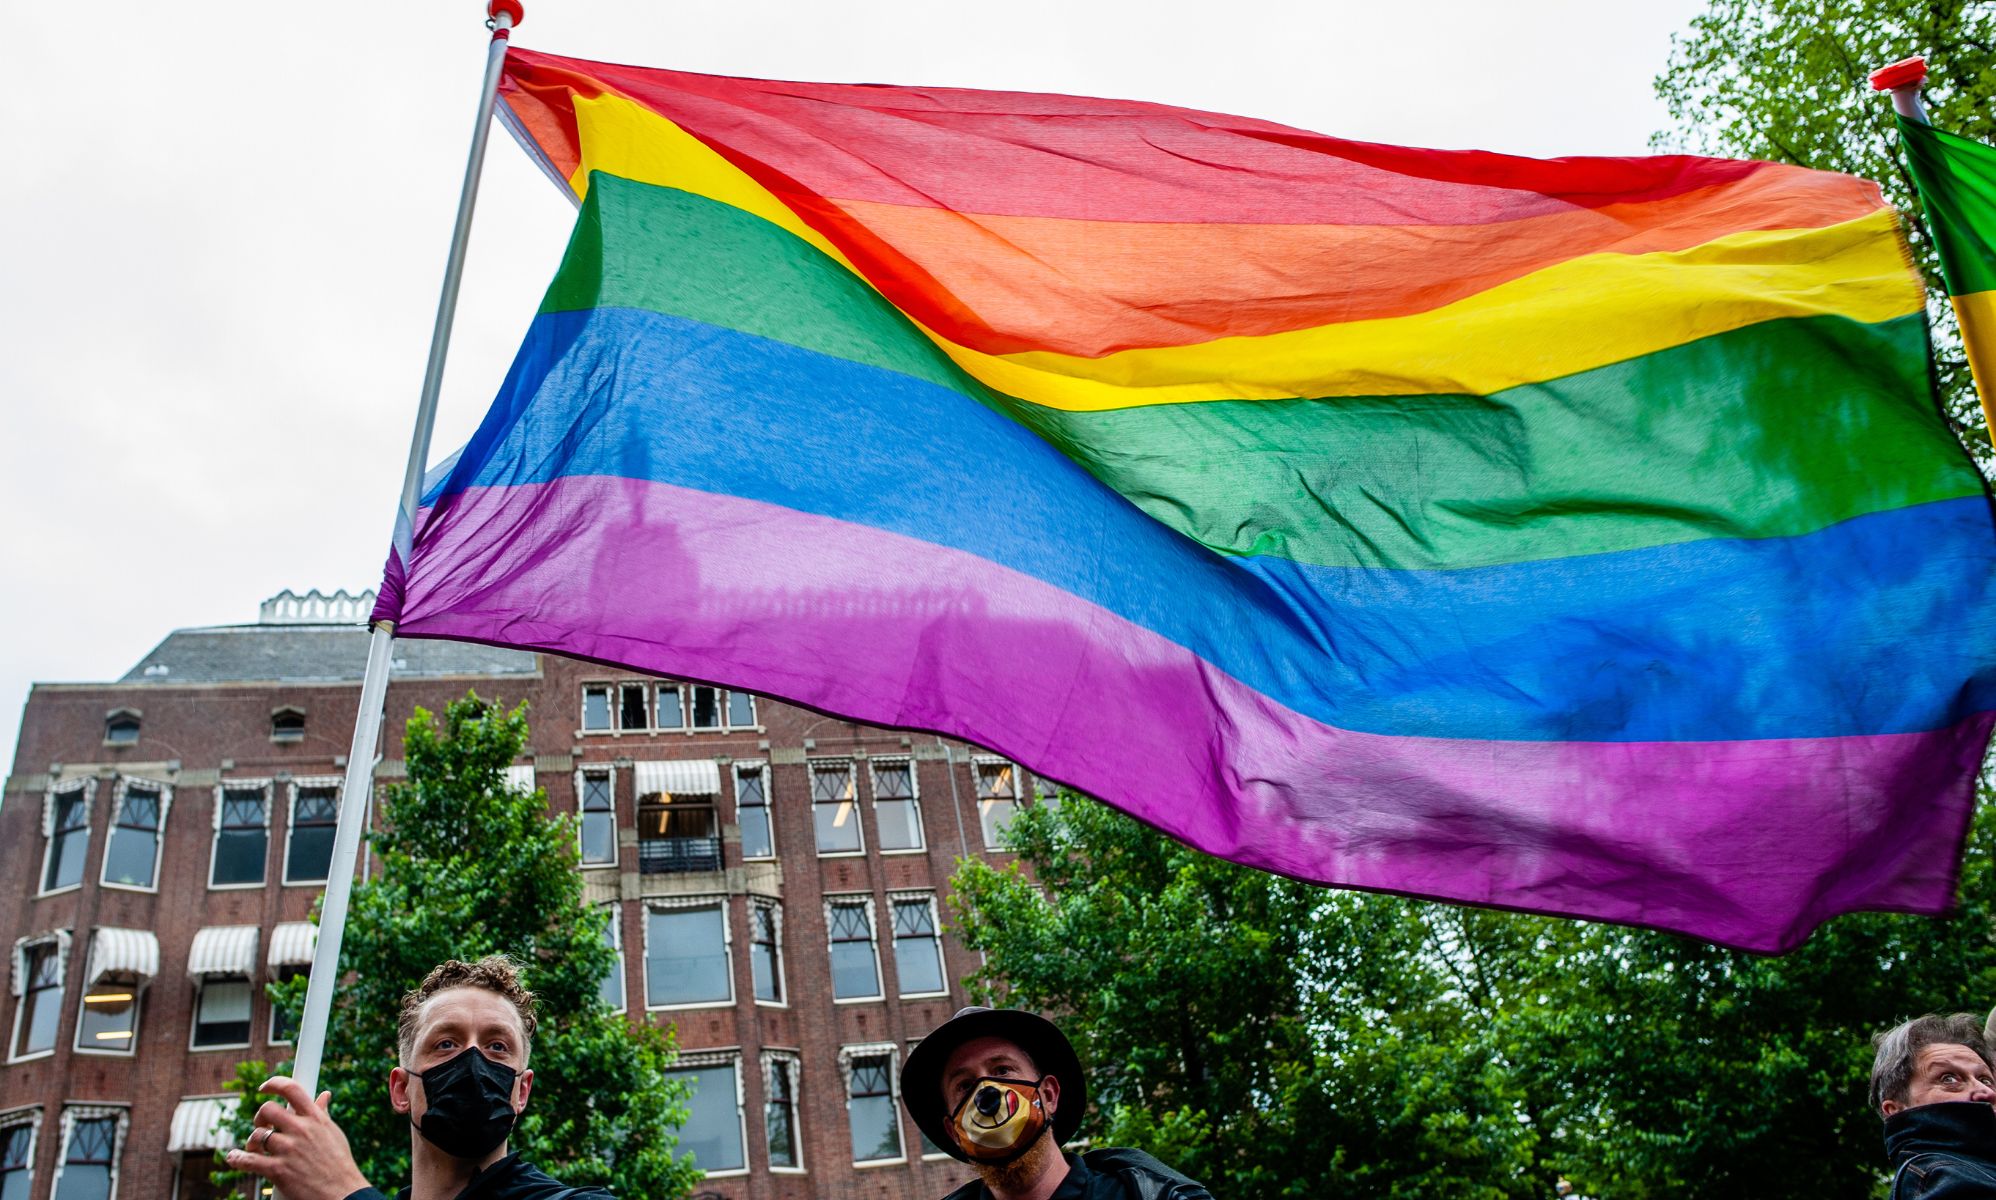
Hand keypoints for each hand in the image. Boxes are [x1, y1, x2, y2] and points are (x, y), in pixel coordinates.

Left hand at [224, 1076, 373, 1199]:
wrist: (343, 1193)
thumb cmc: (339, 1164)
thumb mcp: (333, 1134)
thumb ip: (322, 1114)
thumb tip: (324, 1095)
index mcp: (316, 1118)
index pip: (292, 1089)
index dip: (274, 1084)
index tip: (265, 1088)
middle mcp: (301, 1130)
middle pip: (268, 1109)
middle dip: (260, 1117)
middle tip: (261, 1126)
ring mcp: (289, 1150)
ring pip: (257, 1135)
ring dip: (251, 1142)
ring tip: (254, 1149)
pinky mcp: (278, 1170)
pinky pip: (249, 1160)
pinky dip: (237, 1158)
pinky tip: (234, 1157)